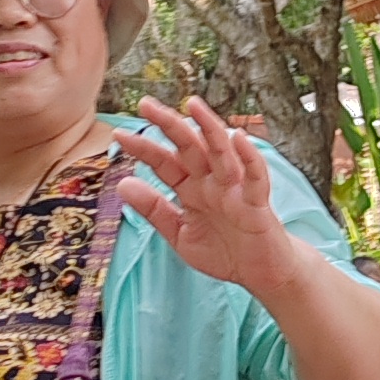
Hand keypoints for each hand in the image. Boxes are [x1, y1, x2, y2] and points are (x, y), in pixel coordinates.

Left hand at [107, 97, 295, 295]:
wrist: (260, 275)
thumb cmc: (224, 252)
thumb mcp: (179, 233)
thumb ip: (154, 209)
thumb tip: (122, 184)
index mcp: (192, 189)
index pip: (165, 162)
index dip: (144, 148)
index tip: (119, 134)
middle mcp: (212, 182)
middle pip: (190, 147)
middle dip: (169, 124)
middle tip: (146, 104)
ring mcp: (235, 189)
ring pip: (221, 152)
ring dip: (208, 127)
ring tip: (192, 105)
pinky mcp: (256, 203)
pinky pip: (254, 177)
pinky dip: (249, 158)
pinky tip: (239, 139)